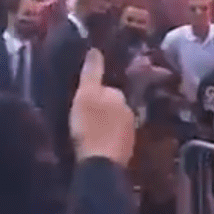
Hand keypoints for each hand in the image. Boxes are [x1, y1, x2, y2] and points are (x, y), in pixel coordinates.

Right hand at [69, 48, 135, 166]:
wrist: (101, 164)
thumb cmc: (90, 126)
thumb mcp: (85, 95)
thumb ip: (92, 73)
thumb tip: (96, 50)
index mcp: (119, 96)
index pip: (107, 89)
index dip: (94, 93)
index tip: (82, 100)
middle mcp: (129, 111)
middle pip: (113, 106)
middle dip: (103, 109)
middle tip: (84, 117)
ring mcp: (130, 132)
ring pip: (115, 123)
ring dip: (105, 125)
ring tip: (89, 133)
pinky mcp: (127, 151)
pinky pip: (115, 140)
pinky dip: (107, 140)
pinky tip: (97, 147)